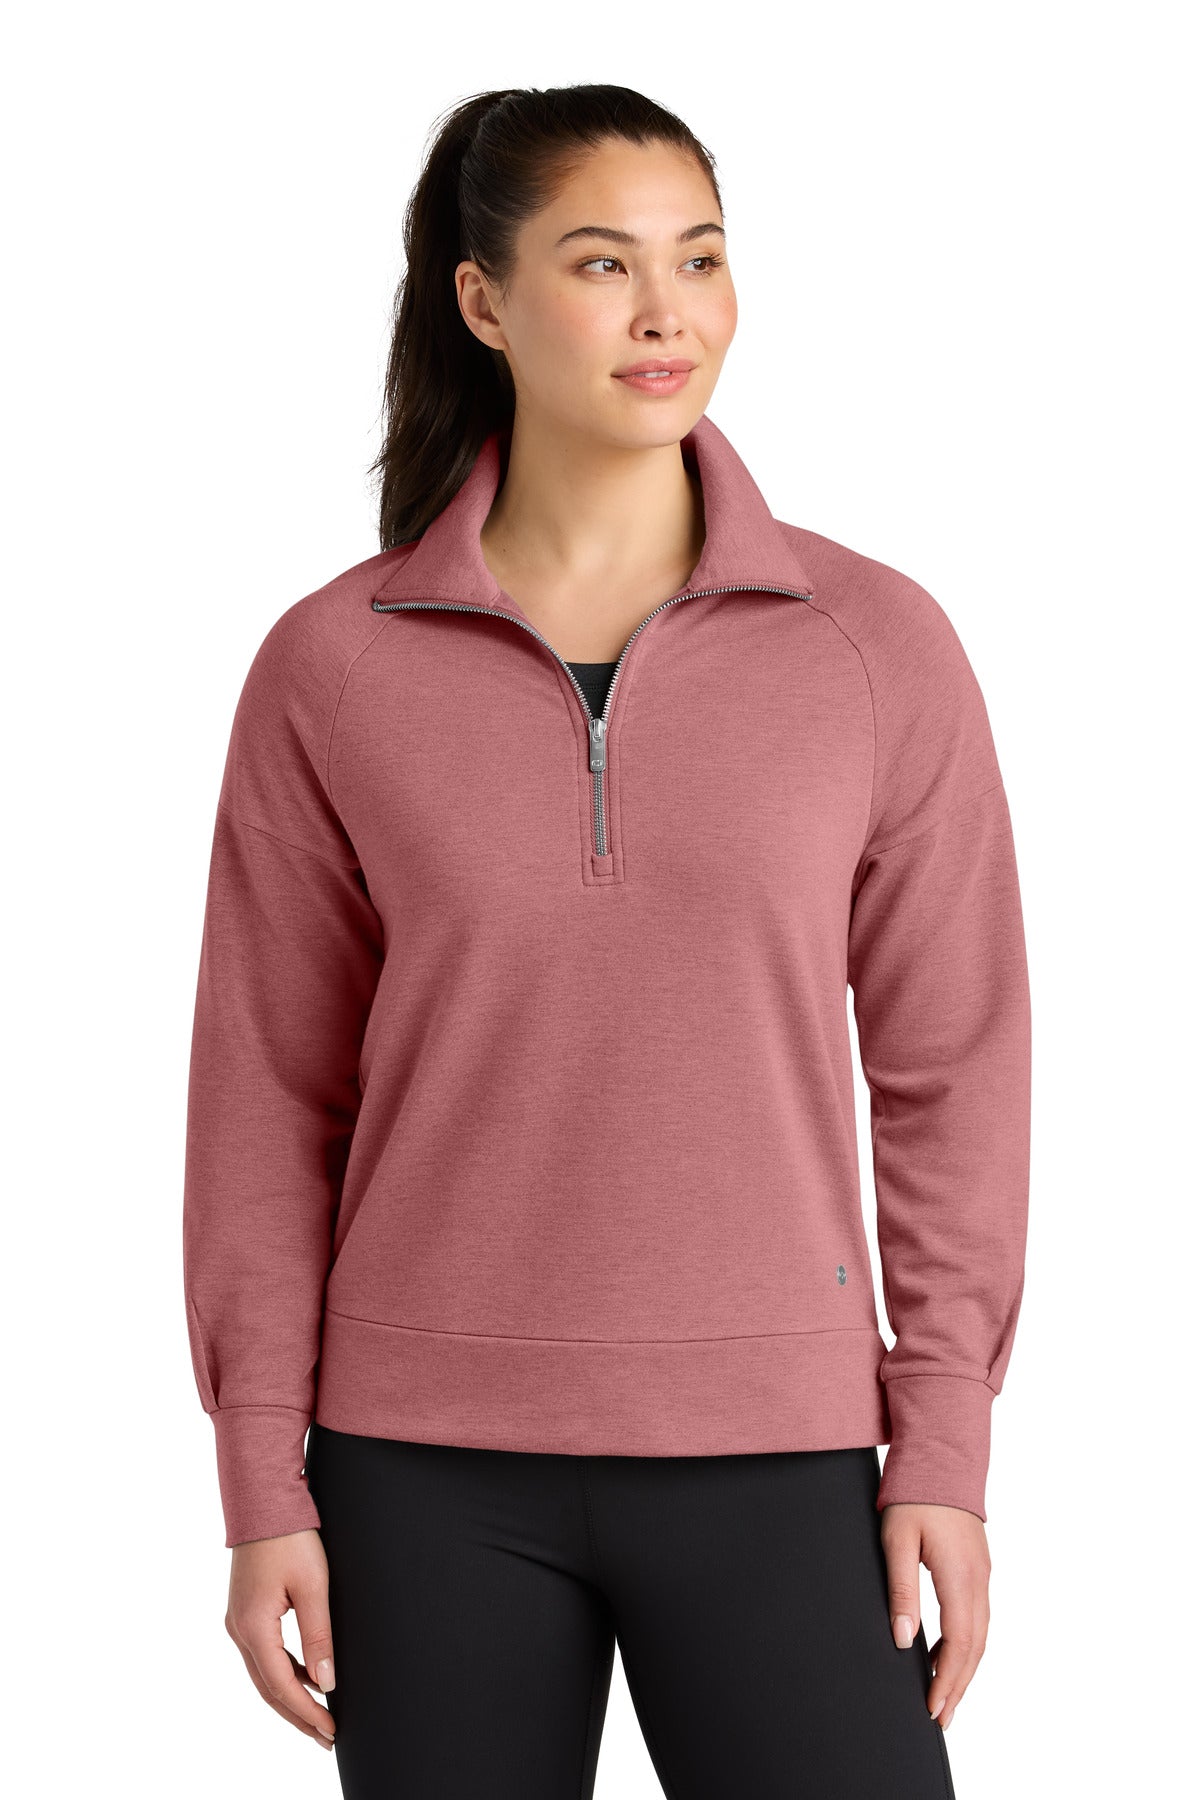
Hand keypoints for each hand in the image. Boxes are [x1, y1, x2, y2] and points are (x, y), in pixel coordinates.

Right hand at [225, 1529, 337, 1749]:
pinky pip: (263, 1653)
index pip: (282, 1686)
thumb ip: (319, 1636)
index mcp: (253, 1628)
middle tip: (326, 1736)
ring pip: (264, 1674)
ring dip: (290, 1696)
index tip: (331, 1731)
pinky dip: (284, 1672)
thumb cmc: (290, 1538)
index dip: (307, 1712)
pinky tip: (306, 1677)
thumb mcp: (313, 1586)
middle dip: (298, 1715)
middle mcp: (238, 1630)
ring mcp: (238, 1621)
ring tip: (319, 1715)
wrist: (264, 1501)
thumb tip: (326, 1683)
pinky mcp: (245, 1611)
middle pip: (268, 1688)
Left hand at [879, 1502, 990, 1731]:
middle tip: (940, 1717)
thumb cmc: (915, 1495)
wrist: (942, 1456)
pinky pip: (976, 1615)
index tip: (933, 1708)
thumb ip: (902, 1591)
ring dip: (963, 1667)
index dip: (947, 1680)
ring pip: (979, 1634)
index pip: (959, 1644)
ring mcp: (982, 1573)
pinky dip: (964, 1642)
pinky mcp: (977, 1567)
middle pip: (975, 1647)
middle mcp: (979, 1581)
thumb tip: (904, 1640)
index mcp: (960, 1578)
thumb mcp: (897, 1541)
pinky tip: (940, 1650)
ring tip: (943, 1694)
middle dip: (958, 1685)